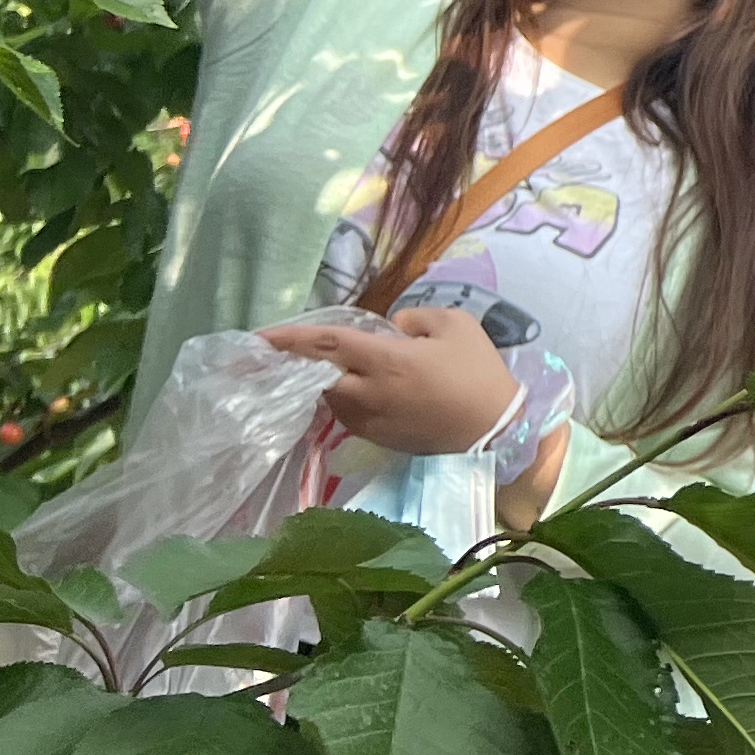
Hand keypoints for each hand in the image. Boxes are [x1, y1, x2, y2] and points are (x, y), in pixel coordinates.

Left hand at [260, 303, 522, 456]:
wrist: (497, 430)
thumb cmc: (479, 373)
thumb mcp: (457, 325)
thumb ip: (416, 317)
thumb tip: (392, 326)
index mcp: (386, 361)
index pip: (325, 345)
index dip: (289, 339)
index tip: (257, 337)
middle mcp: (369, 392)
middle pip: (317, 377)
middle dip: (294, 366)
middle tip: (274, 357)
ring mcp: (370, 419)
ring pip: (330, 397)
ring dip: (324, 382)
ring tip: (325, 369)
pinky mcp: (377, 437)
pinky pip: (347, 414)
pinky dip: (344, 398)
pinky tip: (355, 390)